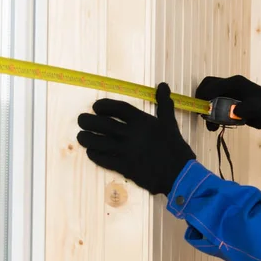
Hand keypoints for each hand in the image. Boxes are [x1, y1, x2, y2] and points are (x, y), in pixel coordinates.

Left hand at [76, 82, 195, 195]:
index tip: (95, 107)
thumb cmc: (175, 147)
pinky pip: (104, 160)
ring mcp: (127, 152)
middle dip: (89, 121)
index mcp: (144, 122)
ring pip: (100, 143)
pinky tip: (91, 152)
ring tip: (81, 136)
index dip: (105, 105)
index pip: (119, 108)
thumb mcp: (170, 123)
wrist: (180, 174)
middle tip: (81, 120)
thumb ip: (163, 104)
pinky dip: (95, 155)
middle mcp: (133, 135)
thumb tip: (163, 85)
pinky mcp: (125, 168)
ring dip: (87, 139)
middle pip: (104, 125)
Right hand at [195, 75, 260, 130]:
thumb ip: (245, 109)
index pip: (213, 84)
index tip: (202, 108)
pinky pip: (216, 105)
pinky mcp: (230, 102)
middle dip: (202, 98)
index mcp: (235, 83)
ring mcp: (229, 93)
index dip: (204, 95)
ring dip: (207, 109)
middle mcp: (230, 86)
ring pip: (210, 96)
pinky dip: (213, 114)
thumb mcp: (257, 108)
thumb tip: (233, 112)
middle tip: (201, 112)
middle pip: (208, 86)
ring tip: (210, 124)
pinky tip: (216, 126)